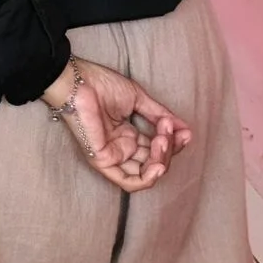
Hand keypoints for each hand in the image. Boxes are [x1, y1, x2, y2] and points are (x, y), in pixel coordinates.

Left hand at [44, 58, 193, 193]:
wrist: (78, 81)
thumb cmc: (101, 84)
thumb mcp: (138, 99)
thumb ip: (160, 116)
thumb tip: (185, 129)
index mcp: (129, 135)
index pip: (158, 149)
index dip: (174, 143)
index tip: (184, 130)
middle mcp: (122, 148)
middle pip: (154, 162)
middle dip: (169, 150)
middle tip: (169, 131)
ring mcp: (112, 155)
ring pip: (145, 174)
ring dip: (161, 161)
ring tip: (163, 141)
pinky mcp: (102, 160)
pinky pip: (127, 182)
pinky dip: (147, 179)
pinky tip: (157, 165)